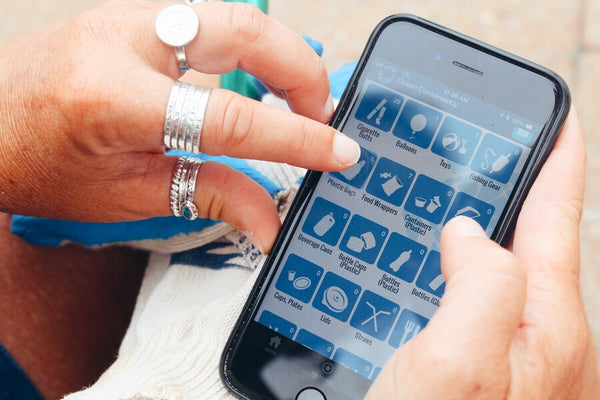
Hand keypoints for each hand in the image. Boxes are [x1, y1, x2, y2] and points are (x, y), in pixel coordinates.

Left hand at [0, 0, 358, 251]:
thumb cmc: (39, 165)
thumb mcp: (126, 196)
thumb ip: (211, 196)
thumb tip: (271, 221)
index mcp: (114, 97)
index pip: (232, 117)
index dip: (297, 139)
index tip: (340, 152)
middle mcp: (124, 39)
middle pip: (246, 31)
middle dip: (301, 73)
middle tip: (321, 120)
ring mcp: (129, 15)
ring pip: (234, 13)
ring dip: (279, 55)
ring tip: (296, 104)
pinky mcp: (136, 12)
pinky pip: (212, 17)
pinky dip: (249, 47)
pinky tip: (256, 79)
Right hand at [367, 110, 599, 398]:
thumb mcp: (458, 364)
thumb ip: (480, 284)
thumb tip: (466, 231)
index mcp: (544, 324)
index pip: (557, 215)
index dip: (559, 157)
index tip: (560, 114)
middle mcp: (537, 337)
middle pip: (531, 239)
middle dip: (512, 187)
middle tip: (489, 148)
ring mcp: (511, 357)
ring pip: (497, 271)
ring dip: (475, 230)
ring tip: (452, 200)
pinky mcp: (479, 374)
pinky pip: (471, 303)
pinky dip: (448, 272)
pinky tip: (427, 273)